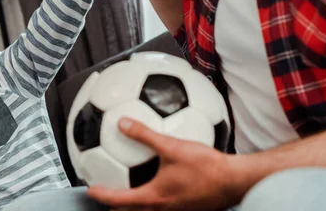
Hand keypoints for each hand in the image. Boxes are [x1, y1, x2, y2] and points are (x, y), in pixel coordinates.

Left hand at [87, 118, 242, 210]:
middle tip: (105, 192)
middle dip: (115, 206)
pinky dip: (152, 198)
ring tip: (128, 188)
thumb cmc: (205, 167)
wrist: (234, 181)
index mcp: (153, 198)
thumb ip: (145, 135)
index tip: (90, 188)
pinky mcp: (187, 207)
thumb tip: (123, 123)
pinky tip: (159, 181)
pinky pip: (163, 206)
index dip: (101, 195)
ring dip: (134, 203)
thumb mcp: (171, 146)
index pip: (118, 200)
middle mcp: (162, 209)